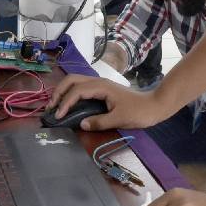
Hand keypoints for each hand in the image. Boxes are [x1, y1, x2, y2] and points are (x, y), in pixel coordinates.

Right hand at [48, 74, 170, 130]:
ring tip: (55, 106)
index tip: (58, 116)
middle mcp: (98, 82)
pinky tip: (68, 105)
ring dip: (63, 92)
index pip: (77, 91)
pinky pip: (81, 87)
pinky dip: (71, 94)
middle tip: (51, 108)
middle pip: (72, 80)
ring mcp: (100, 84)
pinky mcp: (102, 89)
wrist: (154, 105)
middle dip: (59, 92)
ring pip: (76, 82)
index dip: (65, 103)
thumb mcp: (119, 119)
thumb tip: (81, 125)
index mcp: (101, 86)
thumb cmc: (138, 111)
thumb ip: (99, 122)